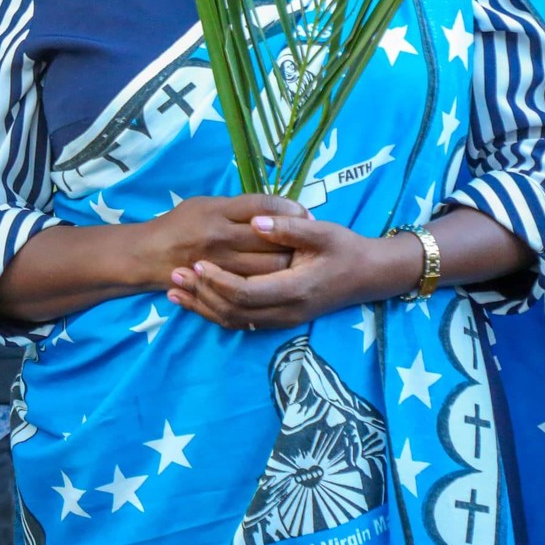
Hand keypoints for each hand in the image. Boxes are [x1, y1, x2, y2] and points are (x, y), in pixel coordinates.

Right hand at [136, 194, 304, 283]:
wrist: (148, 255)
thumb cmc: (180, 224)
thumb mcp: (205, 204)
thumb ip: (238, 208)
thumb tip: (277, 210)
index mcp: (218, 210)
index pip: (264, 206)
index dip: (290, 208)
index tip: (304, 213)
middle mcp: (220, 235)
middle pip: (273, 238)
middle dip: (295, 238)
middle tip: (306, 239)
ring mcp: (221, 262)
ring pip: (270, 266)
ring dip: (289, 263)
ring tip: (297, 259)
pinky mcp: (221, 283)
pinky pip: (257, 284)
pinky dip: (273, 280)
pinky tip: (279, 276)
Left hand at [170, 213, 418, 329]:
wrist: (370, 275)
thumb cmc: (346, 249)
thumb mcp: (323, 232)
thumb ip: (289, 228)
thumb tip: (255, 222)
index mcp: (296, 288)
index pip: (247, 292)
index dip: (219, 281)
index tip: (197, 263)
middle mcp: (287, 310)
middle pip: (234, 311)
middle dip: (201, 294)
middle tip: (174, 273)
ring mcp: (282, 319)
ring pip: (234, 321)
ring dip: (202, 307)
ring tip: (173, 289)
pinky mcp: (279, 319)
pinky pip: (241, 322)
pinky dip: (214, 313)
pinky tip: (193, 300)